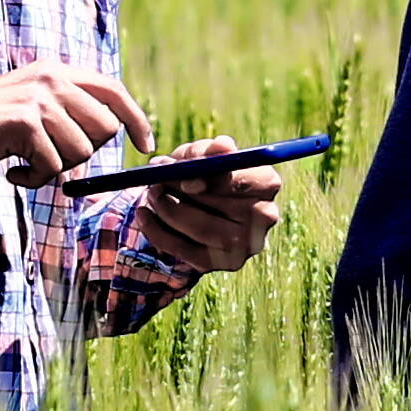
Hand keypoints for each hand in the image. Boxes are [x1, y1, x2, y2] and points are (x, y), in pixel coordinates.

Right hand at [0, 68, 144, 182]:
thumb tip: (112, 131)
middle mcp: (50, 77)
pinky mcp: (23, 123)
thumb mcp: (25, 109)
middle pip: (105, 128)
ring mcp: (37, 98)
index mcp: (53, 70)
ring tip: (21, 163)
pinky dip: (34, 180)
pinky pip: (54, 168)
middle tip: (46, 159)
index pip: (113, 90)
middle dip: (83, 154)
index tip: (145, 144)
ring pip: (81, 151)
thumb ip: (63, 111)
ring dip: (54, 169)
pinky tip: (9, 171)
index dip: (135, 118)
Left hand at [134, 150, 283, 277]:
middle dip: (177, 190)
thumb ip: (210, 150)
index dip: (207, 176)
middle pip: (217, 205)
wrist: (202, 206)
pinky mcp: (224, 263)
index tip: (179, 172)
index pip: (238, 179)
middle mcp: (264, 216)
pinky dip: (157, 231)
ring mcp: (247, 244)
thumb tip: (222, 147)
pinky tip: (144, 215)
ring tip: (151, 194)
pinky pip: (184, 249)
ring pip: (199, 227)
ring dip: (166, 209)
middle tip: (154, 182)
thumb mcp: (204, 155)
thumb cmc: (205, 173)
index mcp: (267, 182)